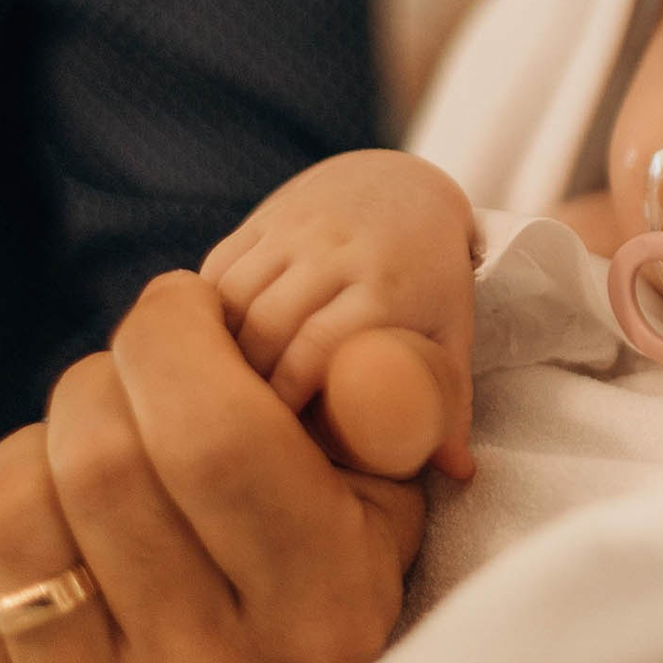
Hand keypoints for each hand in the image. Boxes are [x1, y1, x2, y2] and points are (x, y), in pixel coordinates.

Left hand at [0, 271, 428, 662]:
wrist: (232, 643)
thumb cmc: (307, 513)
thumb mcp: (376, 453)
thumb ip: (389, 395)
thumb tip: (366, 363)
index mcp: (326, 615)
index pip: (215, 439)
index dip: (174, 336)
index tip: (180, 311)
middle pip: (100, 461)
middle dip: (107, 380)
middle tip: (138, 391)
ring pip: (6, 512)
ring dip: (35, 444)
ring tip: (86, 458)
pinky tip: (41, 529)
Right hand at [202, 150, 477, 478]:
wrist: (403, 188)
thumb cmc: (431, 278)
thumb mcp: (451, 333)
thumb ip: (451, 403)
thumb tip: (458, 474)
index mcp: (385, 285)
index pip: (318, 348)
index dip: (289, 396)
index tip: (280, 439)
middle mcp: (337, 250)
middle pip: (267, 325)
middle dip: (247, 381)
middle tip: (240, 427)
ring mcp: (296, 229)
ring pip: (234, 296)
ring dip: (218, 350)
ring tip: (219, 396)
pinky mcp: (263, 218)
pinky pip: (217, 267)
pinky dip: (204, 313)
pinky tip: (205, 353)